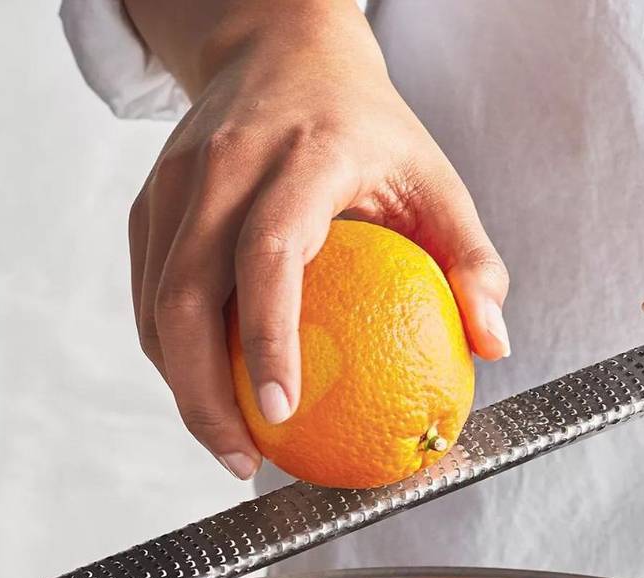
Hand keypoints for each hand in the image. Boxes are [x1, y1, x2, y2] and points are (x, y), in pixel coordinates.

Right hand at [127, 0, 508, 477]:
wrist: (283, 50)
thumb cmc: (371, 129)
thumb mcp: (439, 180)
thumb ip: (473, 261)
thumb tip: (494, 345)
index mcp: (301, 159)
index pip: (269, 255)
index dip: (268, 338)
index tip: (281, 411)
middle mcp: (225, 166)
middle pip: (187, 294)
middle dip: (201, 394)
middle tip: (244, 462)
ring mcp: (177, 182)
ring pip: (156, 301)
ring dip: (182, 384)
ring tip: (229, 443)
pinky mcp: (153, 201)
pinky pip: (149, 291)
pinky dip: (173, 352)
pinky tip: (210, 393)